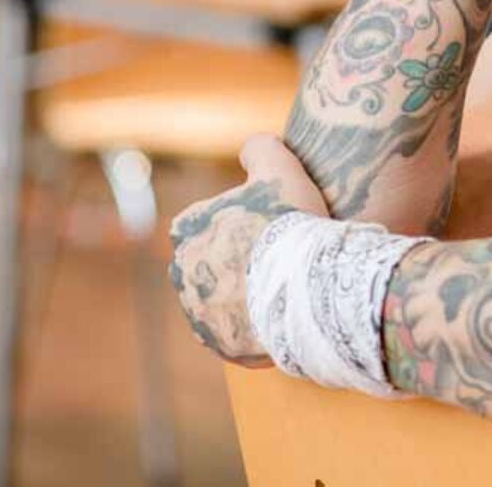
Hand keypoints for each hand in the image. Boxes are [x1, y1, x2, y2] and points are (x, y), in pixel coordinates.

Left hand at [168, 136, 327, 363]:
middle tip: (278, 258)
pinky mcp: (220, 344)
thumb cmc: (292, 222)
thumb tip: (253, 147)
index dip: (239, 222)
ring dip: (243, 295)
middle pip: (211, 263)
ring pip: (221, 299)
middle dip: (236, 262)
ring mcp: (199, 313)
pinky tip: (279, 314)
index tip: (267, 226)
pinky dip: (252, 326)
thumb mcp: (280, 166)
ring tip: (282, 289)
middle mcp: (182, 273)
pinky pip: (235, 333)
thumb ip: (260, 148)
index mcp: (187, 229)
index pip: (205, 222)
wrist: (309, 285)